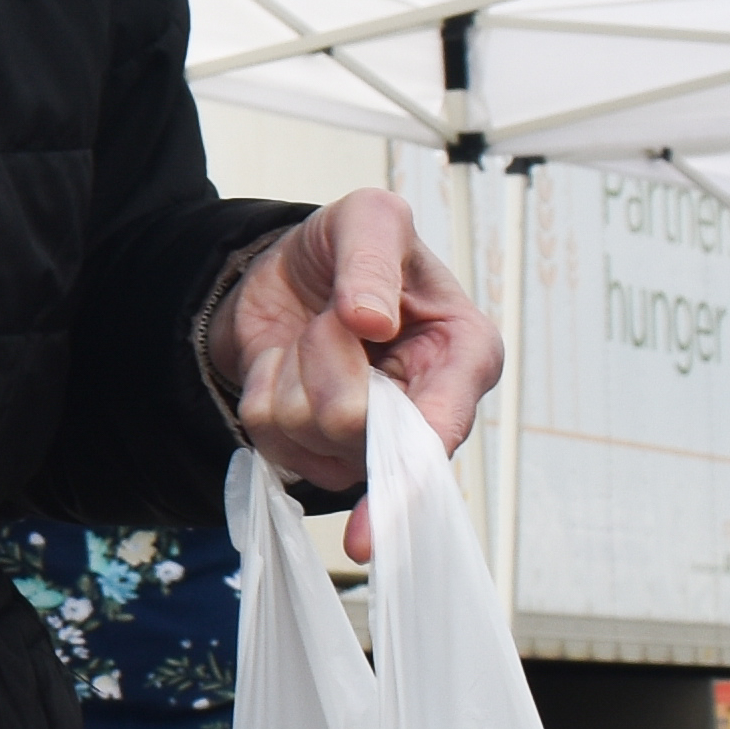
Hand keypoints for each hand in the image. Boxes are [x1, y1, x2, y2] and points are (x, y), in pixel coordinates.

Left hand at [208, 189, 503, 549]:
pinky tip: (292, 361)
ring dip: (294, 369)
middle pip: (353, 425)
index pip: (442, 428)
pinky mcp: (313, 448)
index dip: (409, 469)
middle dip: (325, 358)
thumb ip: (372, 258)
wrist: (291, 269)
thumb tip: (371, 319)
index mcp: (464, 356)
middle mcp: (424, 409)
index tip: (377, 510)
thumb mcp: (369, 218)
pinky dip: (265, 386)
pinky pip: (267, 435)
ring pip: (305, 429)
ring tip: (317, 334)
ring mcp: (366, 439)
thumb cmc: (349, 245)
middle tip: (336, 317)